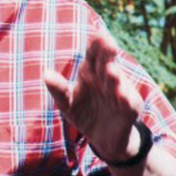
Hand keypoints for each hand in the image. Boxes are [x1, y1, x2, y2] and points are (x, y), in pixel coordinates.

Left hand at [43, 29, 143, 161]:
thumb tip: (45, 73)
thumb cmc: (84, 114)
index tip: (96, 36)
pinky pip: (129, 102)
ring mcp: (121, 91)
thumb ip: (58, 89)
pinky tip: (121, 95)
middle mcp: (108, 77)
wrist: (103, 139)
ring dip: (115, 76)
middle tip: (108, 43)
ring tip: (110, 71)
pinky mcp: (130, 107)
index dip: (96, 45)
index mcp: (91, 71)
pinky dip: (125, 99)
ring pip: (118, 81)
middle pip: (107, 62)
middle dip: (108, 53)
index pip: (93, 54)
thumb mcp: (67, 103)